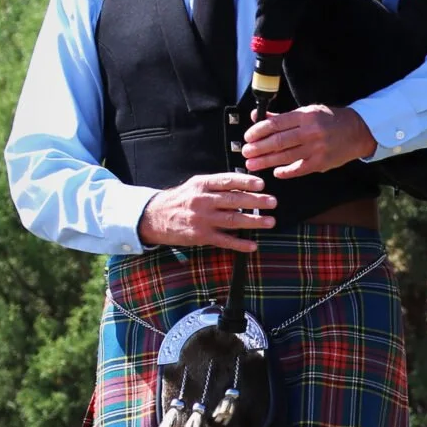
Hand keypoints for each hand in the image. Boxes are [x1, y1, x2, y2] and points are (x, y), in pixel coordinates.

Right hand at [139, 172, 271, 250]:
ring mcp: (201, 219)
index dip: (246, 182)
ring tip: (270, 222)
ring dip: (254, 221)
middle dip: (256, 201)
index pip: (227, 181)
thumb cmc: (181, 199)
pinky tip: (253, 246)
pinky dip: (239, 244)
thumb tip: (246, 185)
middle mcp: (202, 200)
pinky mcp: (200, 236)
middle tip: (273, 202)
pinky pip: (223, 241)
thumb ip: (218, 185)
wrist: (154, 217)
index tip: (262, 184)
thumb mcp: (196, 186)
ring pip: (232, 220)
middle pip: (233, 200)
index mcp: (202, 184)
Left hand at [242, 105, 376, 177]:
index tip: (248, 137)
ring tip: (252, 164)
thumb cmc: (330, 120)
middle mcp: (311, 132)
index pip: (276, 124)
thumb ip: (283, 117)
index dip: (258, 131)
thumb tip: (258, 116)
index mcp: (305, 116)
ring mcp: (317, 148)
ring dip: (266, 161)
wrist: (358, 131)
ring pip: (285, 156)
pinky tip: (276, 172)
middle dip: (258, 148)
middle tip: (245, 152)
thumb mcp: (308, 112)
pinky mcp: (322, 162)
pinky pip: (299, 169)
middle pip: (278, 141)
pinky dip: (286, 172)